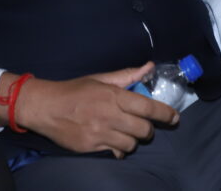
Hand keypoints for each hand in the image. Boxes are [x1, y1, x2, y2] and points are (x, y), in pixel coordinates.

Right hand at [5, 63, 179, 157]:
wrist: (45, 107)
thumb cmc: (74, 90)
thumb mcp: (100, 79)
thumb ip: (127, 75)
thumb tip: (149, 67)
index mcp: (114, 96)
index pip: (148, 107)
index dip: (165, 114)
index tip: (174, 118)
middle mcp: (109, 115)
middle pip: (143, 130)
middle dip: (148, 129)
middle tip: (143, 126)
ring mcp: (101, 133)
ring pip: (131, 144)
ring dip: (133, 140)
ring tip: (125, 133)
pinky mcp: (92, 147)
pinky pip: (116, 153)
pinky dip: (119, 149)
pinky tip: (113, 142)